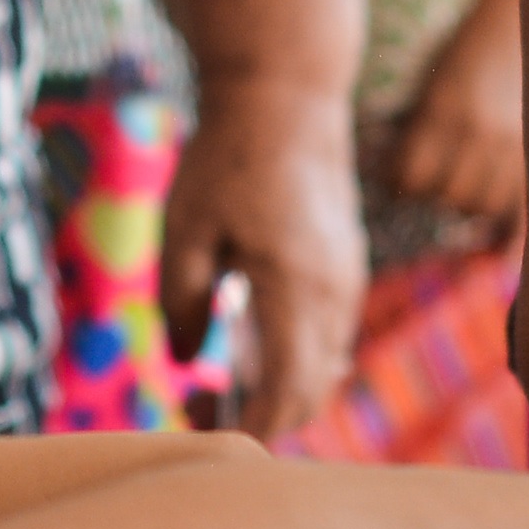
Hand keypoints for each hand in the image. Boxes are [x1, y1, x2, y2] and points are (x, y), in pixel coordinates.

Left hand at [163, 71, 364, 442]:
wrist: (288, 94)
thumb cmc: (228, 156)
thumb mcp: (184, 226)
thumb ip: (181, 302)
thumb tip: (185, 363)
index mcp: (295, 284)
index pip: (287, 388)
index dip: (252, 427)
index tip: (205, 434)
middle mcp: (334, 291)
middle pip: (313, 390)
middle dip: (262, 420)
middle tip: (197, 409)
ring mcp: (348, 279)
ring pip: (326, 367)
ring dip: (279, 392)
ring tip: (216, 387)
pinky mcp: (347, 266)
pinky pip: (330, 337)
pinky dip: (296, 362)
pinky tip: (248, 349)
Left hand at [389, 0, 526, 228]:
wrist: (523, 18)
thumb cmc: (467, 46)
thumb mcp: (432, 79)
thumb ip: (416, 125)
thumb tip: (387, 170)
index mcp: (444, 108)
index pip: (410, 175)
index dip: (399, 178)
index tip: (398, 172)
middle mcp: (479, 130)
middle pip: (449, 195)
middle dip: (436, 192)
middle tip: (435, 177)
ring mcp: (514, 142)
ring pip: (485, 204)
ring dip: (471, 202)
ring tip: (468, 183)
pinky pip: (522, 204)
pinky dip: (507, 217)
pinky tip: (498, 217)